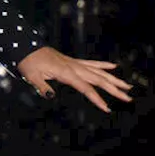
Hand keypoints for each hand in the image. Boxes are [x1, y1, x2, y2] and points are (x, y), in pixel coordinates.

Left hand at [16, 46, 133, 112]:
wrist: (26, 47)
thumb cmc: (28, 62)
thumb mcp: (31, 76)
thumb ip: (42, 87)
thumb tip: (50, 96)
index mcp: (66, 73)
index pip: (86, 88)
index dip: (97, 99)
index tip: (107, 108)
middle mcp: (74, 67)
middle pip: (99, 79)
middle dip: (114, 89)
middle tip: (128, 98)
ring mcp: (75, 63)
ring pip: (99, 71)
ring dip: (114, 79)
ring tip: (127, 86)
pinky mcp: (72, 61)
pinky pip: (91, 63)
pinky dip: (103, 65)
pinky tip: (113, 66)